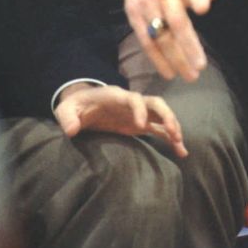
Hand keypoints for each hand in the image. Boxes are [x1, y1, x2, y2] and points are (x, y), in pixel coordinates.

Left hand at [55, 84, 186, 157]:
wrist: (82, 106)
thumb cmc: (75, 106)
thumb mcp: (66, 109)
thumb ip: (67, 118)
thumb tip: (72, 130)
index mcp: (115, 96)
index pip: (132, 98)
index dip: (139, 109)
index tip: (141, 126)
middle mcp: (132, 102)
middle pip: (155, 103)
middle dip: (166, 115)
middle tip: (172, 132)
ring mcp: (138, 113)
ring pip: (162, 115)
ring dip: (173, 126)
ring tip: (180, 144)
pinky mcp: (141, 125)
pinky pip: (160, 129)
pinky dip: (171, 138)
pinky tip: (180, 151)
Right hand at [114, 0, 245, 81]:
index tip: (204, 8)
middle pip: (176, 19)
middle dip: (188, 43)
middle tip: (201, 66)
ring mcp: (146, 4)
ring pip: (160, 35)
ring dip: (175, 58)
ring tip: (190, 75)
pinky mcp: (134, 15)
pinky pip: (146, 41)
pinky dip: (157, 59)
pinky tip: (170, 73)